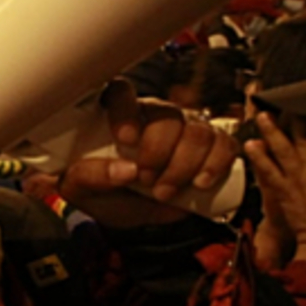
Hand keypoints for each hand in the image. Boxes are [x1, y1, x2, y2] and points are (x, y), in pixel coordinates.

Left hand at [60, 80, 238, 227]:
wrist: (129, 213)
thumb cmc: (101, 192)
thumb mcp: (81, 188)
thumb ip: (89, 176)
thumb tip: (125, 170)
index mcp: (117, 114)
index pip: (122, 93)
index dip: (126, 111)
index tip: (126, 140)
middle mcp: (154, 115)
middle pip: (167, 116)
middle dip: (158, 152)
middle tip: (145, 179)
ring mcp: (186, 128)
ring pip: (197, 132)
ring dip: (183, 166)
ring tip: (163, 192)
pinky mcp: (212, 146)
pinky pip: (225, 145)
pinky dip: (216, 165)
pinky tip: (200, 183)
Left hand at [245, 113, 305, 271]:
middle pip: (304, 135)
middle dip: (295, 117)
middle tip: (285, 100)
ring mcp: (297, 178)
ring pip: (283, 148)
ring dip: (272, 131)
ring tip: (263, 115)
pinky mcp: (283, 191)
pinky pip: (268, 170)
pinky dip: (259, 157)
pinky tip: (250, 144)